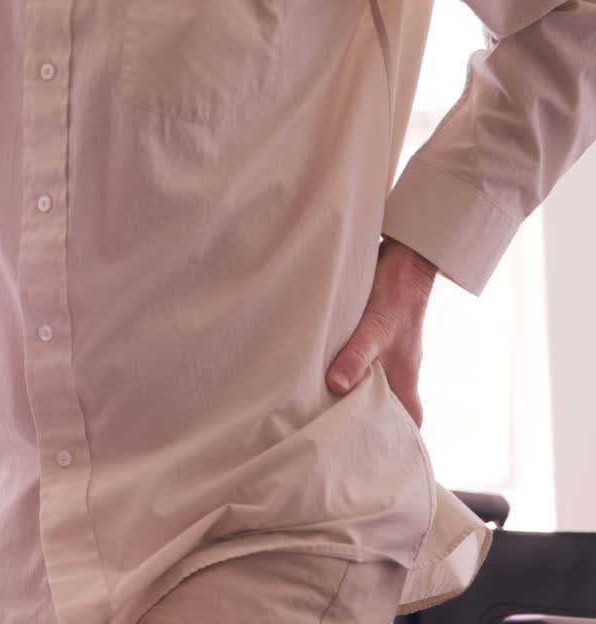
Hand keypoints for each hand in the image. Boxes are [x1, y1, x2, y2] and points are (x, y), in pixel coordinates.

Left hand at [326, 238, 437, 426]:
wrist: (403, 255)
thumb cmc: (397, 294)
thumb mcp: (376, 328)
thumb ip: (357, 356)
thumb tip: (337, 386)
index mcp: (404, 378)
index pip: (409, 422)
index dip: (397, 443)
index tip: (377, 462)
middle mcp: (394, 371)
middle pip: (382, 408)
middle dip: (361, 426)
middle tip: (330, 443)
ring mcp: (381, 355)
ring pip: (364, 385)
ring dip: (343, 397)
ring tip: (311, 415)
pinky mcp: (365, 339)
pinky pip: (351, 363)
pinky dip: (336, 372)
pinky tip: (309, 376)